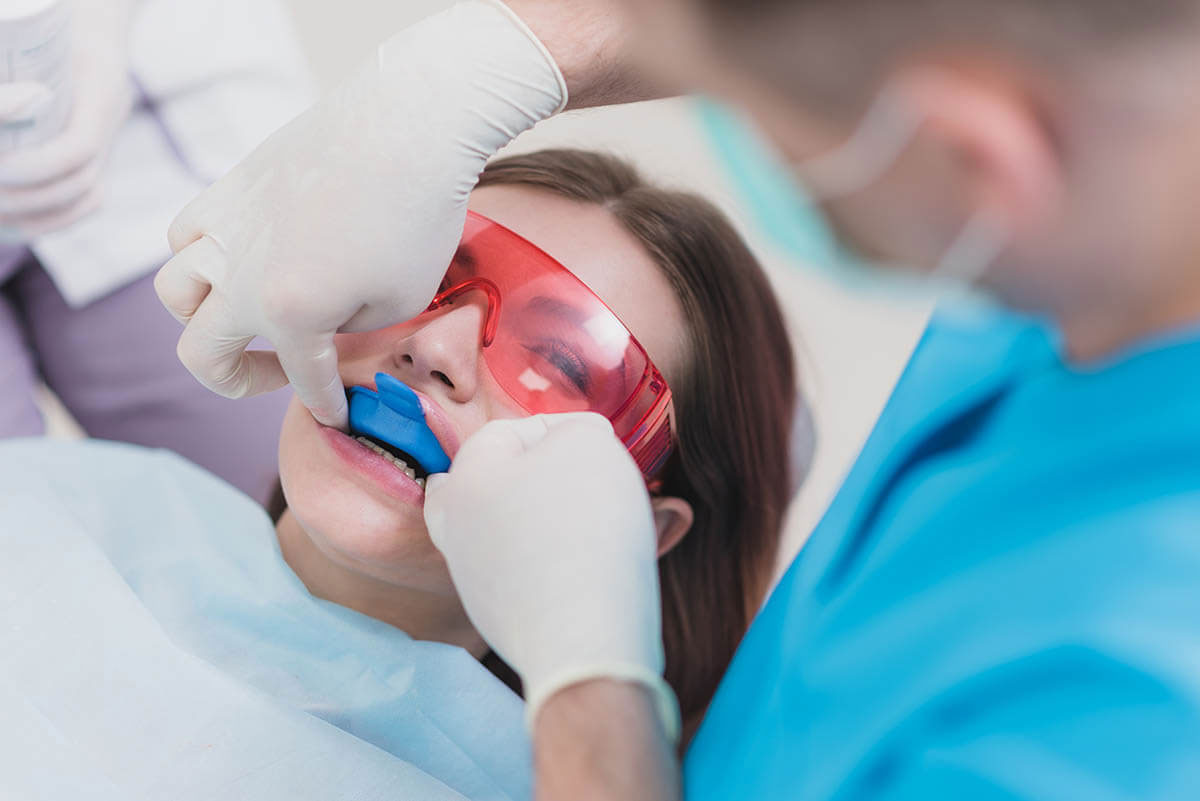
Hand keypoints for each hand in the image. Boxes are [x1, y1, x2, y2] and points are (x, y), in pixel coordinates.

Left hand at [0, 0, 134, 238]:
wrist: (88, 15)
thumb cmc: (48, 16)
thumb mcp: (33, 31)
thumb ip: (12, 82)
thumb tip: (23, 100)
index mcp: (101, 90)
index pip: (79, 149)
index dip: (36, 168)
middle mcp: (111, 119)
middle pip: (80, 183)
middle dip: (28, 200)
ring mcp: (108, 138)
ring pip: (86, 197)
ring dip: (37, 217)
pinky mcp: (96, 152)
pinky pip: (86, 200)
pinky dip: (53, 219)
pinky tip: (13, 225)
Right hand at [154, 1, 566, 427]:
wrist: (407, 126)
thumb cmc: (417, 218)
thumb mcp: (401, 301)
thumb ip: (351, 331)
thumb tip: (328, 331)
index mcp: (287, 314)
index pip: (302, 380)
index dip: (326, 405)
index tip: (340, 417)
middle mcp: (240, 276)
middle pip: (200, 351)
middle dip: (236, 380)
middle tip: (275, 375)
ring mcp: (226, 227)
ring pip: (174, 289)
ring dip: (203, 317)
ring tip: (245, 316)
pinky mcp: (230, 187)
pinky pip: (186, 233)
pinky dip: (199, 257)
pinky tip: (238, 259)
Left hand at [424, 413, 680, 741]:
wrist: (584, 640)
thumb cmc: (584, 530)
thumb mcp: (590, 444)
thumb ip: (577, 430)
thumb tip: (575, 440)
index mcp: (465, 478)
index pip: (511, 431)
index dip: (564, 429)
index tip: (605, 444)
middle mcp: (457, 529)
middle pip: (490, 485)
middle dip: (536, 477)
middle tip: (580, 482)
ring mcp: (475, 580)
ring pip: (509, 532)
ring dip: (548, 522)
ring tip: (600, 526)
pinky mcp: (502, 621)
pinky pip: (529, 575)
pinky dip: (555, 565)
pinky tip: (593, 569)